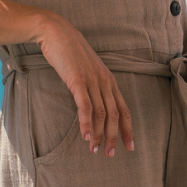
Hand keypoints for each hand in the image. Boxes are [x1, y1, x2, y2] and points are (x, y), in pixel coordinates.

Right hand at [37, 15, 135, 157]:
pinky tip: (86, 135)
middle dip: (114, 136)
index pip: (123, 108)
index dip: (127, 128)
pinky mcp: (77, 79)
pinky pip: (85, 105)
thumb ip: (93, 84)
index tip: (130, 146)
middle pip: (114, 114)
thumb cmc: (70, 52)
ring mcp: (92, 80)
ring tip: (95, 150)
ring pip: (101, 112)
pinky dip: (87, 122)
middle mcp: (104, 81)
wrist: (56, 32)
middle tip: (111, 154)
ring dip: (99, 133)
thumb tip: (93, 102)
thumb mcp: (86, 69)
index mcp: (108, 79)